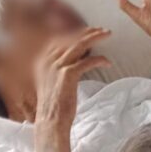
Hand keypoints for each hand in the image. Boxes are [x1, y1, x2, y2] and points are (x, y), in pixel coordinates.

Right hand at [33, 28, 110, 151]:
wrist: (51, 121)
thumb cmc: (55, 103)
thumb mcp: (53, 80)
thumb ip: (61, 66)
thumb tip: (79, 54)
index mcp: (43, 60)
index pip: (61, 39)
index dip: (77, 33)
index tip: (90, 30)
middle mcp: (48, 60)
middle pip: (71, 39)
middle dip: (88, 32)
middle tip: (102, 30)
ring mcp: (57, 66)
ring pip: (79, 45)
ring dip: (95, 38)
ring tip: (107, 34)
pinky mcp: (67, 75)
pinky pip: (87, 61)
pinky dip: (99, 59)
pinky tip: (107, 61)